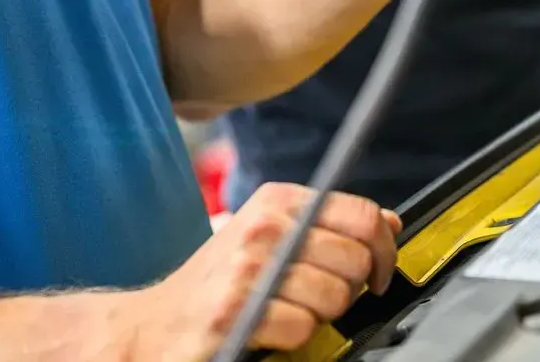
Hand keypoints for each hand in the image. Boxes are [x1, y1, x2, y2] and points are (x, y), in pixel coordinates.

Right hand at [129, 182, 399, 359]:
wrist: (151, 325)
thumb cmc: (217, 283)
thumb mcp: (271, 239)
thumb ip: (329, 228)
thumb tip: (389, 222)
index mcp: (276, 202)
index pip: (360, 214)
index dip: (382, 250)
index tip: (376, 274)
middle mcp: (263, 227)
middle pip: (354, 258)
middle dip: (348, 289)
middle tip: (320, 299)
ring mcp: (247, 269)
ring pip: (334, 296)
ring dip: (318, 316)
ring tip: (286, 313)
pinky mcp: (236, 310)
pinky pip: (301, 327)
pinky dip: (291, 338)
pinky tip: (266, 330)